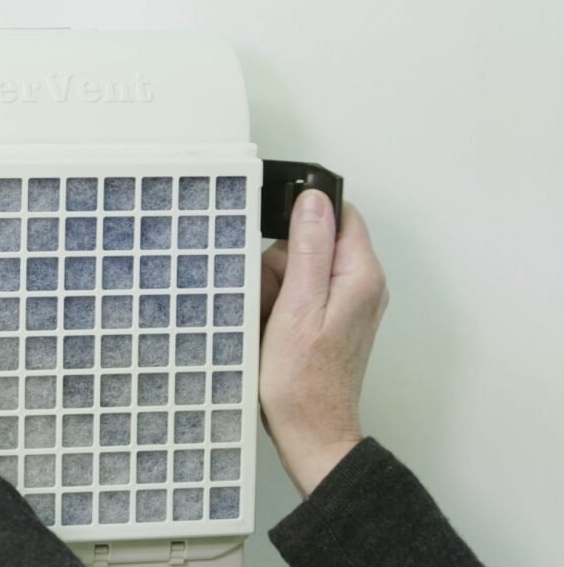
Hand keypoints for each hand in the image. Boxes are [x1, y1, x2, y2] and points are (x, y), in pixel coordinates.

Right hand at [259, 191, 388, 496]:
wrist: (309, 432)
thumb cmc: (302, 380)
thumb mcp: (297, 306)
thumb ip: (308, 249)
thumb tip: (313, 200)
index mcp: (360, 275)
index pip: (338, 213)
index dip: (304, 219)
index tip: (278, 243)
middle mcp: (362, 285)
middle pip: (313, 241)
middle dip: (282, 262)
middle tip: (272, 299)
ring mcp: (347, 303)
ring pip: (301, 267)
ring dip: (277, 287)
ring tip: (271, 321)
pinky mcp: (331, 320)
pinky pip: (300, 293)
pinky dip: (281, 305)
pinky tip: (274, 329)